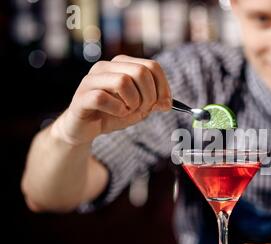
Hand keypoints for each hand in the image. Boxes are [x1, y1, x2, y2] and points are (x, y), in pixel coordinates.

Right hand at [51, 55, 171, 145]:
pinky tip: (117, 114)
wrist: (84, 129)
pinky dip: (117, 110)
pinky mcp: (81, 97)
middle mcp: (105, 67)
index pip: (152, 66)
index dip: (163, 87)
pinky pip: (103, 98)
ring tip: (129, 111)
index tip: (165, 104)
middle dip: (150, 96)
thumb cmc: (112, 114)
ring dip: (133, 102)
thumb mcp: (138, 108)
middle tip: (145, 109)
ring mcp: (91, 80)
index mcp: (121, 65)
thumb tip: (166, 103)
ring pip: (123, 81)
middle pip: (140, 71)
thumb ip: (154, 102)